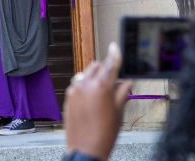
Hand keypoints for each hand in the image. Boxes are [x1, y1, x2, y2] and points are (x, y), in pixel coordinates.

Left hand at [64, 42, 132, 160]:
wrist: (85, 148)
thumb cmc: (104, 133)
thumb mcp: (119, 112)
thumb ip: (122, 92)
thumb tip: (127, 82)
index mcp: (101, 86)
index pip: (110, 63)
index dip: (114, 53)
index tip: (115, 46)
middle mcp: (85, 84)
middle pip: (96, 66)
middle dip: (105, 70)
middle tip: (114, 82)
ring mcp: (74, 90)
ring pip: (85, 74)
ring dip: (94, 77)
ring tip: (102, 93)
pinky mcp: (68, 97)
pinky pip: (77, 84)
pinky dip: (85, 86)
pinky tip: (91, 99)